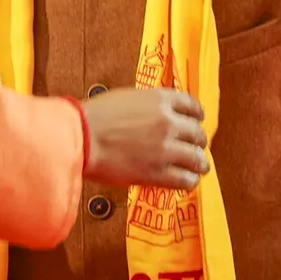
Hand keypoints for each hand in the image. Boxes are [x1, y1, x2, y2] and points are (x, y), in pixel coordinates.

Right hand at [81, 88, 208, 189]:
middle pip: (197, 133)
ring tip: (198, 167)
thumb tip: (155, 115)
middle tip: (194, 147)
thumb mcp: (126, 99)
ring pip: (197, 158)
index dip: (197, 116)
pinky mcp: (158, 172)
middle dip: (197, 141)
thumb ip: (147, 106)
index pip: (192, 106)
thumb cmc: (94, 117)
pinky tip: (186, 180)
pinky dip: (189, 180)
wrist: (80, 137)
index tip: (197, 121)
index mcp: (160, 100)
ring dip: (199, 163)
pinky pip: (186, 179)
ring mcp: (166, 149)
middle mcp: (168, 122)